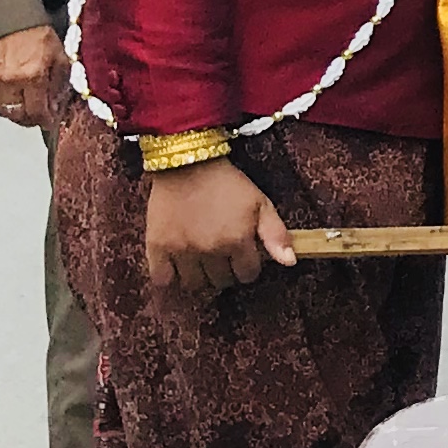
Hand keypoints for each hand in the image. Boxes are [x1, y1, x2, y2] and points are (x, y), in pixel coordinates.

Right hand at [0, 25, 69, 130]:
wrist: (16, 21)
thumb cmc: (40, 37)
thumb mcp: (60, 60)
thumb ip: (59, 86)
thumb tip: (56, 107)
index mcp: (33, 75)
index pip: (37, 111)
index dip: (45, 120)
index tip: (50, 121)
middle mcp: (11, 80)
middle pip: (19, 116)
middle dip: (32, 119)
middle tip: (39, 116)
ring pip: (4, 111)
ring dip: (16, 114)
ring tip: (27, 108)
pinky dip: (3, 104)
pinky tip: (14, 98)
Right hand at [142, 155, 293, 295]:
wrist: (188, 163)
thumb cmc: (228, 183)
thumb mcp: (261, 203)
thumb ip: (277, 235)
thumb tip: (289, 262)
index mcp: (237, 240)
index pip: (247, 274)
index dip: (248, 266)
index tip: (243, 255)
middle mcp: (210, 249)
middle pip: (221, 281)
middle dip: (226, 271)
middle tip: (222, 253)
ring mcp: (182, 249)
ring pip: (194, 284)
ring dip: (200, 275)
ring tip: (201, 258)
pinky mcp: (158, 245)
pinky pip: (161, 279)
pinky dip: (169, 276)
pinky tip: (177, 265)